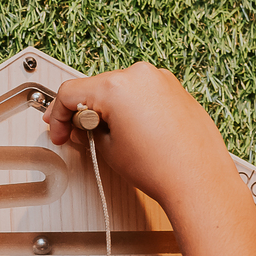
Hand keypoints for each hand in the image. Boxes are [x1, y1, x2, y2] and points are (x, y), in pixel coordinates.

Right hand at [47, 62, 248, 219]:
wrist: (199, 180)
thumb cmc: (162, 168)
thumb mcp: (108, 150)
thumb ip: (89, 131)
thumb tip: (85, 125)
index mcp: (117, 86)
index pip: (71, 92)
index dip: (57, 116)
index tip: (57, 130)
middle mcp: (140, 75)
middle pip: (96, 87)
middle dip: (84, 112)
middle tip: (78, 135)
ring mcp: (161, 80)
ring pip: (120, 89)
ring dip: (108, 109)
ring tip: (112, 139)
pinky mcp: (176, 89)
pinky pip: (143, 93)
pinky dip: (132, 107)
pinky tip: (133, 132)